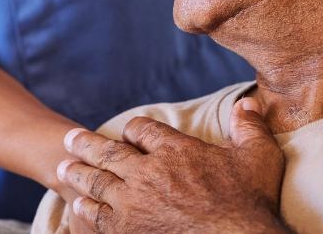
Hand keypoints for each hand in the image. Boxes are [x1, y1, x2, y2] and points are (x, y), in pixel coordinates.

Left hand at [57, 98, 287, 232]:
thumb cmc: (251, 204)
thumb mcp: (260, 158)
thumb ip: (250, 128)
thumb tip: (249, 102)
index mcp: (175, 151)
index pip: (142, 130)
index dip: (133, 131)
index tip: (128, 133)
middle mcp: (148, 172)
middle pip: (108, 153)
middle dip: (86, 144)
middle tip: (70, 139)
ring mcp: (133, 203)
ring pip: (97, 182)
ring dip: (78, 173)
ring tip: (63, 168)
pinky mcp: (126, 231)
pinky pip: (97, 216)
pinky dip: (85, 208)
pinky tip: (77, 205)